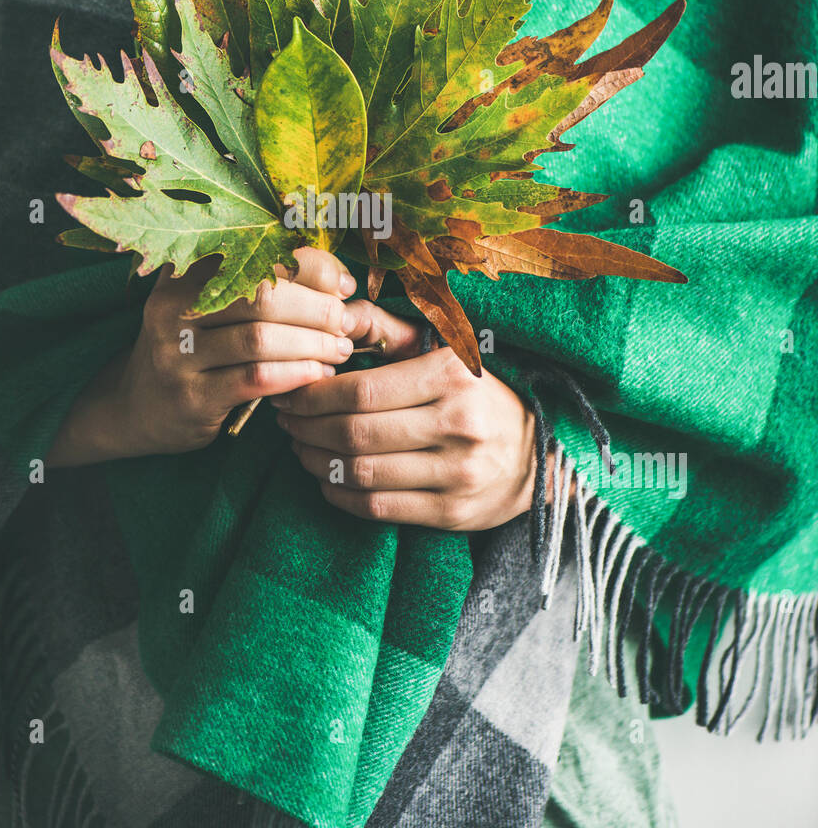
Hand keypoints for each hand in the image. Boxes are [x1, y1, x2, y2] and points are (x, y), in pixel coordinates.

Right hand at [45, 247, 357, 465]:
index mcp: (184, 273)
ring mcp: (177, 354)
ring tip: (339, 350)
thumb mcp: (209, 305)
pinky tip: (318, 375)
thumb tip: (337, 277)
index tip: (342, 284)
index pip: (259, 254)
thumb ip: (259, 283)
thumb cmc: (193, 347)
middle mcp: (173, 308)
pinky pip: (255, 380)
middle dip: (317, 308)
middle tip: (347, 322)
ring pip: (261, 340)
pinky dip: (295, 375)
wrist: (137, 406)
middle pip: (262, 297)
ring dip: (312, 344)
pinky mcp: (190, 397)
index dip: (311, 266)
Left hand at [271, 301, 544, 530]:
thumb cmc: (477, 393)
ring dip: (317, 461)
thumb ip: (386, 329)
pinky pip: (378, 508)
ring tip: (301, 447)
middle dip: (306, 428)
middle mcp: (458, 426)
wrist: (542, 453)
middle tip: (286, 420)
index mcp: (452, 377)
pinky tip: (327, 479)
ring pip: (361, 473)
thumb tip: (334, 315)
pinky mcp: (453, 513)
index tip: (290, 392)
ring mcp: (457, 474)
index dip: (313, 395)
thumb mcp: (442, 350)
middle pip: (355, 433)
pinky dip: (340, 495)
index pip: (360, 391)